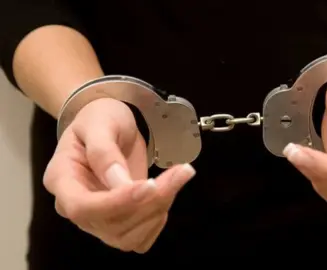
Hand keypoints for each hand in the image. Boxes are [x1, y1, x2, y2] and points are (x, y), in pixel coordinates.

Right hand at [43, 98, 195, 252]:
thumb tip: (119, 183)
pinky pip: (139, 239)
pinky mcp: (118, 224)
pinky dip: (157, 221)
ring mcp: (97, 219)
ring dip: (159, 210)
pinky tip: (166, 194)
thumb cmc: (99, 119)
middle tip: (180, 171)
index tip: (149, 185)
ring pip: (128, 236)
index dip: (116, 202)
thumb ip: (104, 152)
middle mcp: (75, 207)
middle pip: (111, 224)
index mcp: (61, 180)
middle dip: (150, 202)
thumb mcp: (100, 123)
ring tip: (178, 177)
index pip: (82, 207)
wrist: (109, 126)